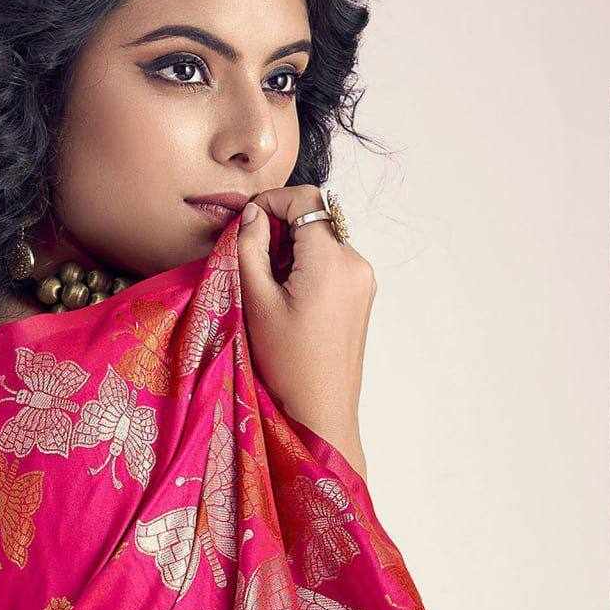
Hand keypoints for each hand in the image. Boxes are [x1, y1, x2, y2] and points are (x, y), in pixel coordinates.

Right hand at [235, 185, 375, 479]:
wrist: (319, 409)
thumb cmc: (285, 361)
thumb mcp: (256, 301)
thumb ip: (250, 248)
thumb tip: (252, 214)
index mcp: (333, 260)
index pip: (306, 200)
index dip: (272, 200)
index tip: (246, 220)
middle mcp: (356, 262)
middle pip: (315, 218)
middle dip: (281, 228)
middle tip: (253, 259)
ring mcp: (363, 279)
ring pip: (322, 239)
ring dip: (293, 249)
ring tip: (270, 285)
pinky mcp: (362, 294)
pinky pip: (332, 262)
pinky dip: (307, 265)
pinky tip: (289, 297)